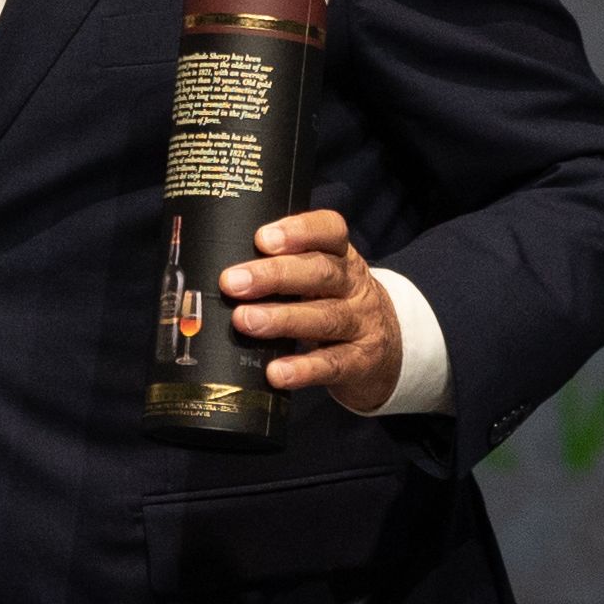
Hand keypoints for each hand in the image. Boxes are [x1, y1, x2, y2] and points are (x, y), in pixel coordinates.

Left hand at [220, 210, 404, 415]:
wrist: (389, 351)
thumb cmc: (334, 304)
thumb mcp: (319, 279)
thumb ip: (282, 268)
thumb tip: (214, 270)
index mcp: (341, 257)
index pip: (330, 231)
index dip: (298, 232)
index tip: (262, 238)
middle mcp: (354, 286)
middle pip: (320, 272)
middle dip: (273, 275)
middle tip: (231, 282)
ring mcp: (361, 325)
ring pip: (324, 317)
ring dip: (281, 319)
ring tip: (244, 320)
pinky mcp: (360, 363)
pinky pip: (331, 364)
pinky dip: (302, 369)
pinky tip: (275, 372)